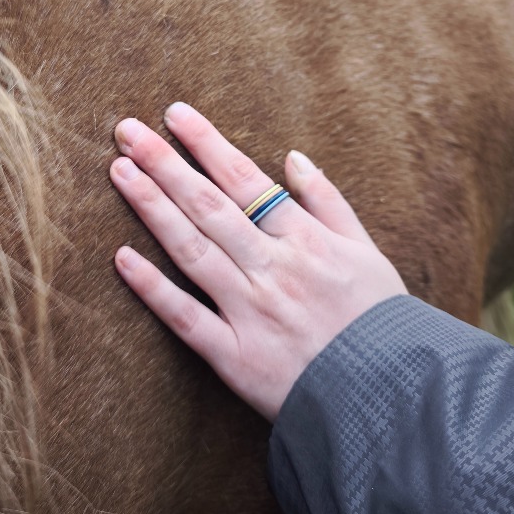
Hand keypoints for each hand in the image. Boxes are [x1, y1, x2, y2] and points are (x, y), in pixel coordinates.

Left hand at [110, 102, 406, 421]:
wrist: (394, 398)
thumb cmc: (381, 322)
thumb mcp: (368, 252)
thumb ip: (329, 202)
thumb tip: (294, 157)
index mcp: (306, 239)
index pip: (245, 180)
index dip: (206, 143)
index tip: (174, 114)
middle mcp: (274, 268)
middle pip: (210, 206)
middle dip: (166, 164)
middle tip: (127, 130)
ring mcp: (252, 311)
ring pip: (193, 250)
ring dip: (153, 208)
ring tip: (120, 172)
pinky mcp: (236, 358)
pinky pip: (187, 319)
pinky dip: (154, 289)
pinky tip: (122, 258)